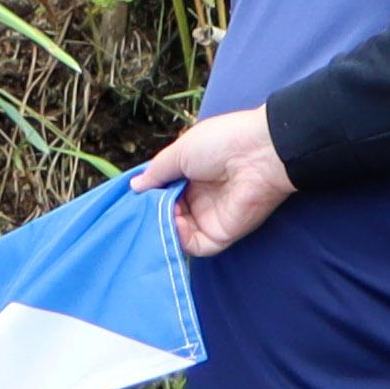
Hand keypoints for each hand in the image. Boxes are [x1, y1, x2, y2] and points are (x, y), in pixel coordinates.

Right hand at [139, 104, 293, 250]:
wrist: (260, 154)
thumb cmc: (221, 143)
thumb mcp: (180, 152)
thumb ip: (156, 172)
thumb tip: (134, 187)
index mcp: (190, 174)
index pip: (161, 191)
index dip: (146, 194)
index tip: (129, 196)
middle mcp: (198, 197)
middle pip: (165, 213)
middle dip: (149, 212)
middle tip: (137, 208)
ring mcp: (208, 217)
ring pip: (175, 231)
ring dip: (161, 224)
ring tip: (154, 213)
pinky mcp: (219, 235)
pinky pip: (192, 245)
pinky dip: (178, 238)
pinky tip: (174, 222)